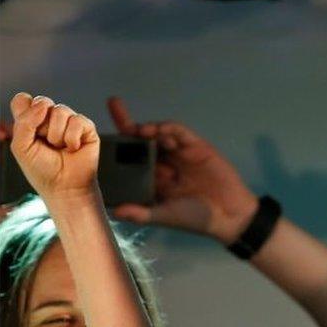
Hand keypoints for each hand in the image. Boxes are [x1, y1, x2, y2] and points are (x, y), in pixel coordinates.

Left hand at [9, 93, 98, 201]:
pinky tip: (73, 148)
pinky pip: (78, 121)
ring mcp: (69, 122)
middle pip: (42, 101)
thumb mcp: (21, 147)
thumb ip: (24, 122)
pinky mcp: (87, 128)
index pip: (23, 99)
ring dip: (58, 135)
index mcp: (30, 121)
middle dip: (42, 125)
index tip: (28, 129)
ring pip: (61, 110)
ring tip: (60, 147)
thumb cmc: (42, 170)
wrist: (64, 187)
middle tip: (45, 142)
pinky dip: (73, 138)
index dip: (25, 110)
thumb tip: (44, 105)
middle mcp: (50, 118)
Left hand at [107, 97, 257, 243]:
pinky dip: (169, 128)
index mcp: (152, 179)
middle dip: (127, 124)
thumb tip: (115, 211)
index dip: (115, 145)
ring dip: (147, 128)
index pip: (128, 158)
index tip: (97, 135)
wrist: (229, 215)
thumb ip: (141, 213)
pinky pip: (179, 132)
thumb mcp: (165, 216)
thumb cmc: (195, 219)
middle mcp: (163, 163)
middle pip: (140, 139)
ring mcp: (180, 153)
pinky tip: (160, 131)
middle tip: (115, 108)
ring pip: (158, 133)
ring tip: (140, 130)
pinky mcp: (197, 146)